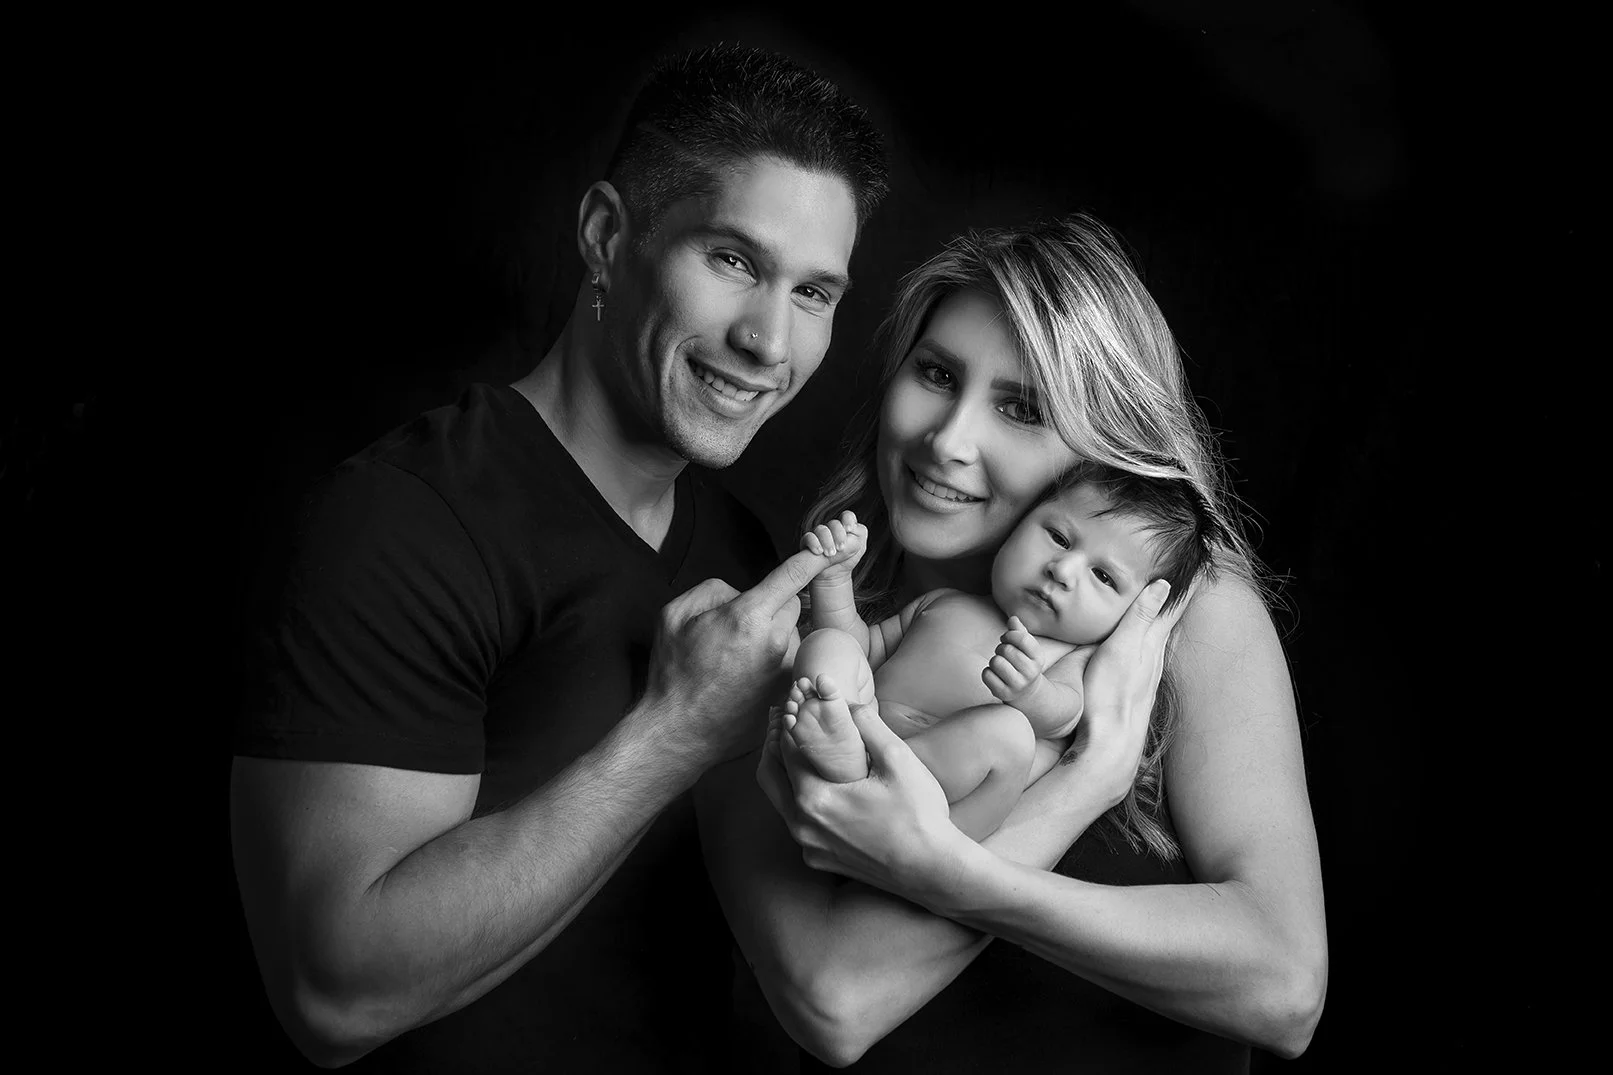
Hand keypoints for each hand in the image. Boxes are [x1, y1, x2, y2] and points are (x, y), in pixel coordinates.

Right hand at [640, 548, 825, 768]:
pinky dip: (774, 660)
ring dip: (774, 634)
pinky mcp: (787, 690)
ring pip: (792, 633)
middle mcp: (775, 641)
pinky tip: (746, 675)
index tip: (831, 545)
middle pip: (793, 603)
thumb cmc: (673, 673)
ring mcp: (784, 669)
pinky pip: (789, 660)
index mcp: (748, 616)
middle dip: (773, 603)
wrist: (680, 731)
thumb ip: (713, 590)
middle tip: (740, 623)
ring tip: (739, 656)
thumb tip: (740, 593)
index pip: (793, 575)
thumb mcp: (675, 615)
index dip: (814, 555)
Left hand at [760, 699, 964, 907]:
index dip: (787, 721)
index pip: (785, 750)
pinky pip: (799, 825)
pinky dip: (800, 802)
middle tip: (783, 721)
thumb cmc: (919, 815)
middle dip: (772, 746)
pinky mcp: (820, 861)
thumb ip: (868, 723)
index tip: (792, 703)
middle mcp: (802, 826)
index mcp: (814, 798)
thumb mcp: (898, 758)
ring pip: (780, 803)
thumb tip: (845, 701)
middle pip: (769, 777)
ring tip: (799, 750)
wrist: (932, 870)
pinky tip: (820, 788)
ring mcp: (809, 847)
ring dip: (785, 774)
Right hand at [800, 510, 866, 583]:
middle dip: (838, 535)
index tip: (849, 529)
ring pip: (821, 529)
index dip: (848, 520)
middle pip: (834, 523)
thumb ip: (859, 533)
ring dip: (827, 541)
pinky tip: (819, 552)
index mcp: (845, 526)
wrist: (835, 574)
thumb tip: (850, 529)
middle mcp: (831, 528)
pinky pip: (808, 537)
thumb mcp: (859, 547)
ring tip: (831, 554)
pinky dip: (814, 543)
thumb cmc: (848, 559)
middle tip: (841, 548)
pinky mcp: (808, 542)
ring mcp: (819, 534)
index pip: (847, 516)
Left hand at [982, 616, 1047, 706]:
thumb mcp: (1026, 648)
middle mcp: (1030, 672)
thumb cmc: (1023, 663)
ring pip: (996, 662)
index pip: (1022, 638)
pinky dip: (988, 672)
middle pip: (1006, 649)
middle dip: (1001, 648)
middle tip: (1004, 654)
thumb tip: (1013, 618)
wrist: (1026, 692)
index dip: (1010, 634)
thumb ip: (1019, 631)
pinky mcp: (1003, 693)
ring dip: (995, 660)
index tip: (1007, 638)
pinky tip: (996, 675)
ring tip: (1001, 664)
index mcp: (1038, 658)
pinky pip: (987, 674)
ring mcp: (1017, 685)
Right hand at [1055, 579, 1192, 804]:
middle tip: (1189, 572)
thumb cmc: (1109, 697)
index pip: (1173, 604)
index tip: (1200, 561)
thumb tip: (1164, 584)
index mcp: (1152, 643)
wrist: (1108, 747)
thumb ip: (1140, 618)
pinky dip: (1152, 635)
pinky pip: (1150, 652)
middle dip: (1179, 594)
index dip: (1186, 583)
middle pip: (1171, 618)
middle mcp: (1155, 657)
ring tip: (1169, 598)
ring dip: (1166, 614)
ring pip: (1161, 635)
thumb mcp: (1120, 650)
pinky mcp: (1137, 688)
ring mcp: (1147, 674)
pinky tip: (1146, 641)